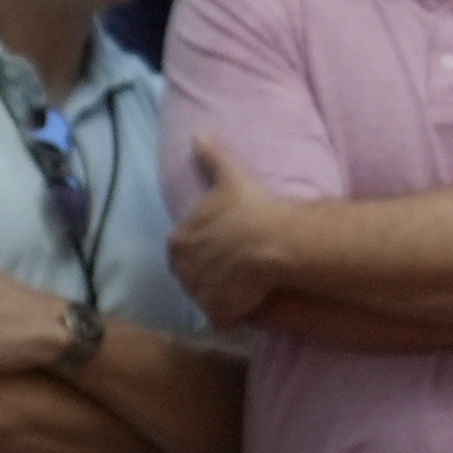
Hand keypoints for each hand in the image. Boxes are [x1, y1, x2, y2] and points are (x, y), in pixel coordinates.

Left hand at [168, 137, 296, 325]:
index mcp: (178, 240)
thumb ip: (210, 158)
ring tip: (247, 284)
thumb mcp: (228, 177)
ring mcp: (198, 293)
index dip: (206, 251)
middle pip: (193, 277)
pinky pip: (223, 318)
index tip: (227, 248)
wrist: (274, 241)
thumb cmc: (251, 208)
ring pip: (207, 298)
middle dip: (212, 274)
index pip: (184, 251)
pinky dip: (234, 314)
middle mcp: (181, 269)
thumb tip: (198, 134)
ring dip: (223, 294)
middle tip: (238, 268)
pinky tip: (250, 302)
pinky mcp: (217, 313)